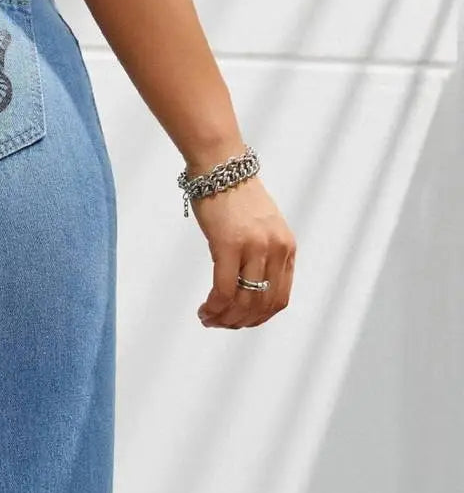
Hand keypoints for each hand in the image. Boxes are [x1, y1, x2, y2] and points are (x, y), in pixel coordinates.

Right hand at [192, 175, 296, 329]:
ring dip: (224, 317)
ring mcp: (254, 247)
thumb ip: (262, 257)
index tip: (238, 322)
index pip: (279, 298)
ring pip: (242, 301)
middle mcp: (276, 249)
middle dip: (238, 322)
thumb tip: (247, 291)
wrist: (221, 168)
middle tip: (218, 323)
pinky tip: (204, 309)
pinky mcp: (229, 245)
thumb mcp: (261, 230)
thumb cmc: (235, 198)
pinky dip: (214, 306)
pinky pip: (224, 289)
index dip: (257, 318)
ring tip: (208, 318)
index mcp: (287, 248)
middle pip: (261, 304)